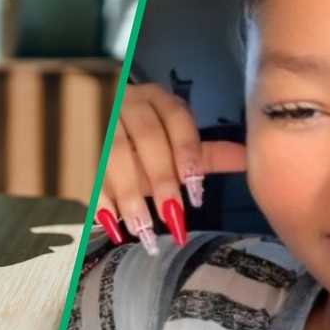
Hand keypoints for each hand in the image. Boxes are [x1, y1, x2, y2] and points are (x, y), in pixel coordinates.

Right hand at [96, 83, 245, 253]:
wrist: (93, 124)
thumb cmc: (141, 143)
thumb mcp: (174, 145)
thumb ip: (206, 154)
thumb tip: (252, 159)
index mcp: (156, 99)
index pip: (176, 119)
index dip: (187, 154)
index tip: (195, 193)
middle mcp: (127, 102)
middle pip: (146, 138)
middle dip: (160, 179)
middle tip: (172, 218)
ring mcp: (99, 120)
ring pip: (114, 154)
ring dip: (129, 194)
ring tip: (142, 230)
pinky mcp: (77, 143)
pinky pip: (85, 170)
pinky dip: (98, 198)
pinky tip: (110, 224)